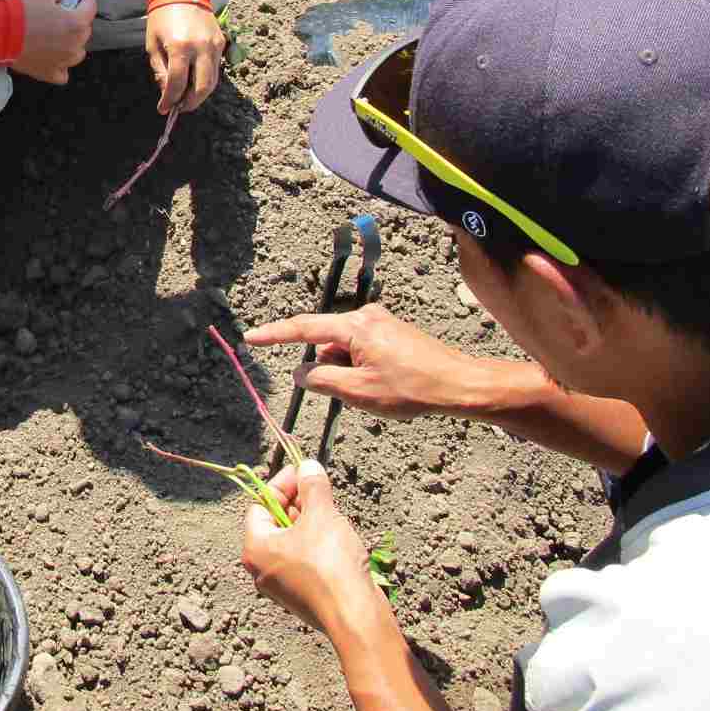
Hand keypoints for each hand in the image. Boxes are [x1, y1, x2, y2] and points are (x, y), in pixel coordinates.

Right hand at [9, 0, 94, 84]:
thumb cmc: (21, 11)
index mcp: (76, 23)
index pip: (91, 6)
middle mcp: (74, 44)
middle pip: (84, 30)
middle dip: (76, 20)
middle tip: (61, 13)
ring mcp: (63, 61)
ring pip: (77, 52)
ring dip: (71, 43)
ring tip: (57, 36)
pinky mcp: (50, 73)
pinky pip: (63, 72)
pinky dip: (60, 65)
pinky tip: (52, 56)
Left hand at [146, 2, 222, 113]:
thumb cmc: (162, 18)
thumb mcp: (153, 44)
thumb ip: (160, 71)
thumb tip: (167, 93)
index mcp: (180, 47)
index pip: (177, 83)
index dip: (170, 100)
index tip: (163, 108)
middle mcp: (201, 47)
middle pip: (202, 88)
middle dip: (190, 103)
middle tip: (179, 107)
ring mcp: (214, 45)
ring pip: (213, 81)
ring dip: (200, 94)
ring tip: (186, 98)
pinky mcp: (221, 42)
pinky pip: (216, 68)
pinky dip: (206, 79)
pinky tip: (194, 81)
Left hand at [241, 461, 385, 637]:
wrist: (355, 616)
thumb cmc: (330, 564)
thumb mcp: (321, 514)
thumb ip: (312, 486)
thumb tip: (307, 466)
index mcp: (255, 548)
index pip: (261, 504)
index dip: (282, 484)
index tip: (303, 471)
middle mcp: (263, 569)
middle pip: (276, 523)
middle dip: (299, 503)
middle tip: (319, 490)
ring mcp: (284, 586)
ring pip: (294, 543)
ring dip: (312, 524)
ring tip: (333, 513)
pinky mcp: (306, 597)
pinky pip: (307, 562)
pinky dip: (320, 546)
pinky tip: (340, 540)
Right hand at [245, 304, 481, 421]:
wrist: (459, 385)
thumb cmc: (411, 389)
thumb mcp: (358, 392)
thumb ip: (322, 380)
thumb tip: (301, 372)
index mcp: (355, 327)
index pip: (304, 328)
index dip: (274, 334)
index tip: (250, 337)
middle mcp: (366, 317)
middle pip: (327, 343)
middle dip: (329, 369)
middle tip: (353, 394)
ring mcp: (381, 323)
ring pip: (345, 350)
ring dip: (347, 372)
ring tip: (377, 393)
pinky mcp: (392, 333)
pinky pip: (362, 350)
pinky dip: (361, 369)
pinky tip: (384, 386)